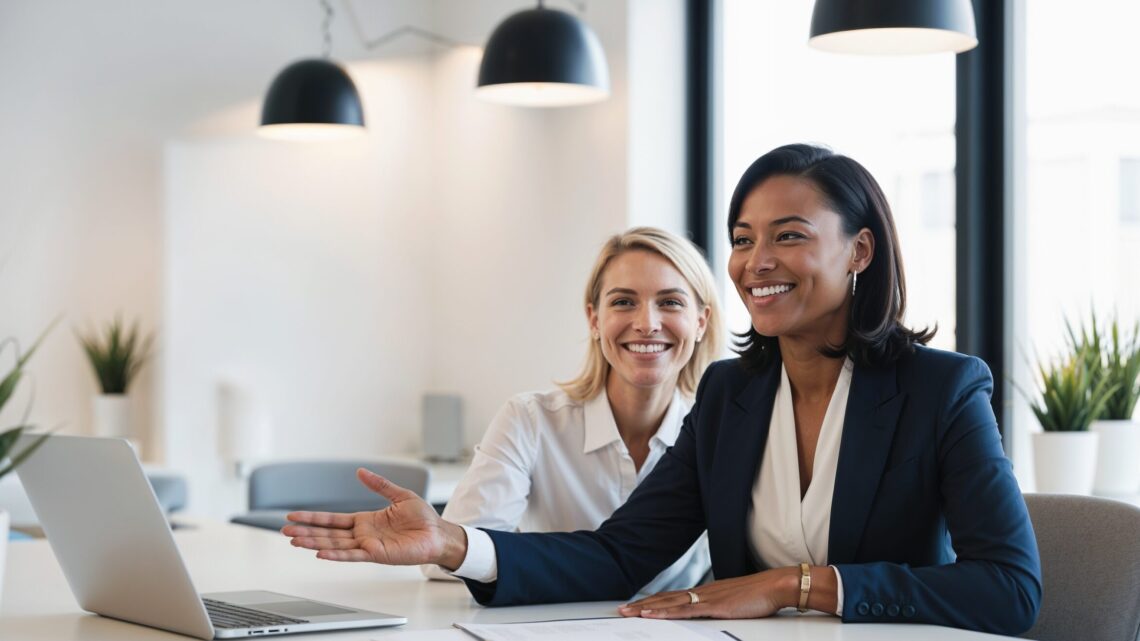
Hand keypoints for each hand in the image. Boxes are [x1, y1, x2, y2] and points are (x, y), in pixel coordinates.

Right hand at [282, 468, 468, 569]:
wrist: (439, 534)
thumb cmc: (423, 518)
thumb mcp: (399, 495)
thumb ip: (379, 485)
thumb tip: (360, 471)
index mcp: (365, 521)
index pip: (333, 520)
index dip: (313, 518)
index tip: (294, 516)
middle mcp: (363, 535)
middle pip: (328, 533)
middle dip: (306, 531)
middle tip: (284, 531)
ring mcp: (368, 546)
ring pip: (335, 545)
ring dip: (314, 542)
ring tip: (294, 541)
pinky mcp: (377, 555)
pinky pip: (352, 555)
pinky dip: (336, 555)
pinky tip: (320, 553)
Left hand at [617, 567, 803, 618]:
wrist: (775, 586)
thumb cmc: (759, 595)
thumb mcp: (734, 604)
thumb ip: (720, 608)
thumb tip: (710, 614)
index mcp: (706, 592)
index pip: (672, 597)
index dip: (653, 602)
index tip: (636, 606)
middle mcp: (702, 593)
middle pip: (665, 599)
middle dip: (642, 605)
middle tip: (621, 610)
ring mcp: (706, 599)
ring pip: (669, 603)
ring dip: (647, 608)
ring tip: (628, 612)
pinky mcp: (714, 607)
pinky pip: (684, 611)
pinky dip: (665, 612)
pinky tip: (652, 614)